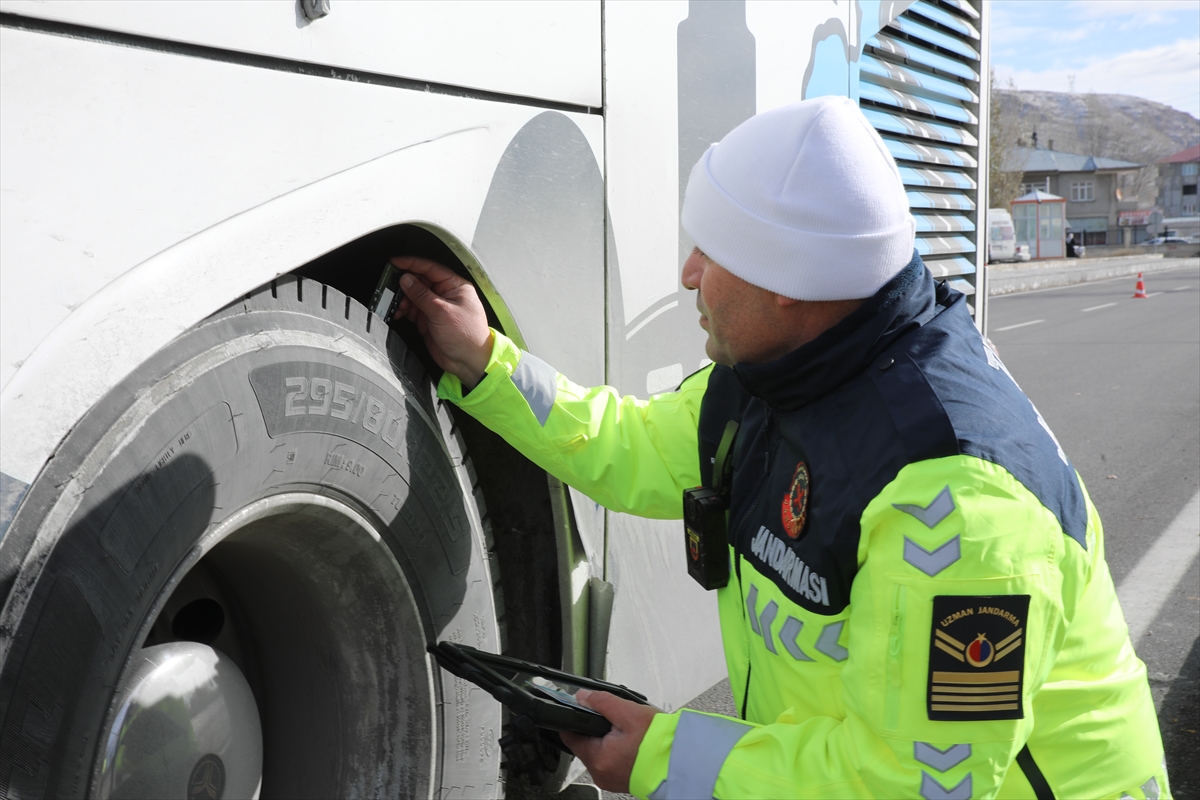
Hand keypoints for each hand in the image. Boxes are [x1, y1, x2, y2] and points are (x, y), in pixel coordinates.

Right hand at [389, 256, 492, 388]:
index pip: (431, 268)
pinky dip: (403, 310)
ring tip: (395, 304)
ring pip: (414, 296)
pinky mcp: (429, 320)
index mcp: (455, 286)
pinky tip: (397, 312)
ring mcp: (436, 307)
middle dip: (404, 283)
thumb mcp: (442, 311)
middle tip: (389, 285)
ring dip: (402, 299)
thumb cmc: (466, 336)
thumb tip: (406, 279)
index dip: (412, 264)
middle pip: (420, 281)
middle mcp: (445, 294)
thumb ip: (421, 295)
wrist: (468, 362)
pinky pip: (412, 310)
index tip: (395, 262)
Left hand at [560, 690, 660, 793]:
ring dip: (608, 739)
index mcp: (598, 758)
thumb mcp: (628, 712)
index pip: (570, 735)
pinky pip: (612, 761)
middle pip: (585, 743)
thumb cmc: (659, 742)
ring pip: (599, 752)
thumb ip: (601, 702)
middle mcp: (601, 773)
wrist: (680, 761)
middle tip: (615, 719)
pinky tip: (632, 741)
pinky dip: (618, 749)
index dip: (575, 718)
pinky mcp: (622, 780)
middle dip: (596, 729)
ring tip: (626, 730)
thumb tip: (582, 697)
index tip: (582, 708)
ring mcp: (611, 779)